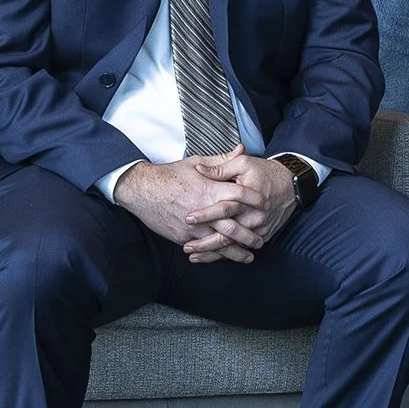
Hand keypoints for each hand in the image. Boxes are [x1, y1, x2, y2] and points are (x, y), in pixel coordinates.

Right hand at [113, 155, 289, 265]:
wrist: (142, 190)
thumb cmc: (170, 175)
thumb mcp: (197, 162)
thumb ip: (222, 160)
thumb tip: (241, 150)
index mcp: (209, 190)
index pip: (239, 195)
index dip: (254, 199)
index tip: (266, 204)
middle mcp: (204, 210)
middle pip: (233, 227)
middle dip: (250, 236)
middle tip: (261, 240)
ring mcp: (193, 227)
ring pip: (219, 242)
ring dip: (236, 252)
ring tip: (248, 256)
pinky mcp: (183, 237)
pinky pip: (202, 248)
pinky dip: (215, 254)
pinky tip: (225, 258)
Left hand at [180, 150, 300, 262]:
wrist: (292, 184)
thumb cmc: (265, 172)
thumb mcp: (243, 163)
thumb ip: (220, 168)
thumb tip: (199, 170)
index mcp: (247, 197)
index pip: (224, 208)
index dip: (206, 214)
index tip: (188, 218)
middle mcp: (254, 216)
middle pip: (228, 234)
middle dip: (206, 242)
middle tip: (187, 245)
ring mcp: (259, 228)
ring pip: (234, 246)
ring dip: (213, 253)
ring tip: (193, 255)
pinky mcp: (263, 235)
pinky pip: (243, 248)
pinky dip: (227, 255)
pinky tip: (211, 257)